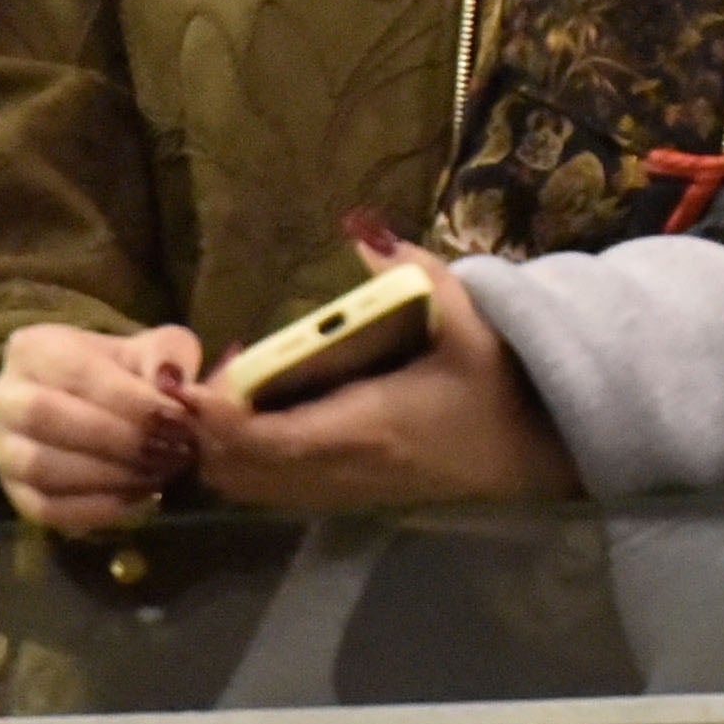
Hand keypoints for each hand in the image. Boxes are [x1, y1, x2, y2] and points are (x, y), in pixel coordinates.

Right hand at [0, 317, 207, 535]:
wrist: (104, 408)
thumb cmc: (128, 373)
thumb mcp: (156, 348)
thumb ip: (168, 354)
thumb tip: (170, 383)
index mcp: (32, 349)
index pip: (76, 372)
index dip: (129, 398)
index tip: (177, 417)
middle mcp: (4, 397)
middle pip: (46, 417)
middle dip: (117, 438)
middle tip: (171, 450)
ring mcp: (3, 449)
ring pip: (41, 466)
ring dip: (109, 475)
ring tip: (160, 473)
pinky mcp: (16, 493)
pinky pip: (47, 508)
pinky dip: (98, 508)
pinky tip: (142, 497)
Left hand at [179, 247, 574, 518]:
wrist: (538, 448)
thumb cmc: (501, 382)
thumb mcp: (466, 320)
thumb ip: (412, 272)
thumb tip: (362, 227)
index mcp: (364, 427)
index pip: (262, 440)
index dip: (213, 417)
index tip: (185, 382)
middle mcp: (343, 469)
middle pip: (239, 470)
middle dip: (206, 431)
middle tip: (202, 378)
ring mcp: (345, 490)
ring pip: (251, 488)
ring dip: (223, 448)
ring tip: (224, 395)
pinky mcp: (351, 496)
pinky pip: (275, 490)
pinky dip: (247, 461)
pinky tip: (258, 417)